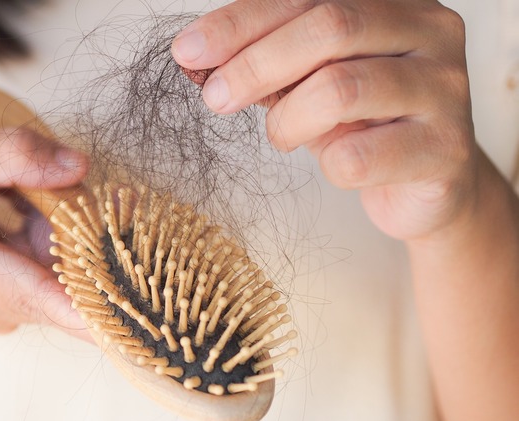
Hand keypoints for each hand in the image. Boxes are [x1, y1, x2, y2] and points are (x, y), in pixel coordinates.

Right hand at [0, 128, 90, 338]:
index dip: (71, 304)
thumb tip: (78, 167)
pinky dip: (57, 251)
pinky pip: (52, 286)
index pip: (18, 288)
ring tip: (20, 200)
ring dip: (66, 241)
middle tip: (95, 191)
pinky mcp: (8, 316)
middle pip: (53, 283)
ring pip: (58, 284)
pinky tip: (23, 219)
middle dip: (86, 241)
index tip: (112, 320)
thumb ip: (10, 154)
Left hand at [172, 0, 478, 240]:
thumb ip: (268, 59)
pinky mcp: (447, 149)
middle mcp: (431, 31)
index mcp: (394, 2)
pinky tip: (336, 164)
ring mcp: (445, 88)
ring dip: (288, 120)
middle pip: (329, 27)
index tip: (188, 51)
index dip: (240, 22)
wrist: (427, 187)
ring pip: (340, 89)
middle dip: (255, 64)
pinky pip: (359, 156)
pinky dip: (328, 166)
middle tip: (216, 98)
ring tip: (284, 135)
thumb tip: (196, 54)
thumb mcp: (311, 80)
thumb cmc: (362, 124)